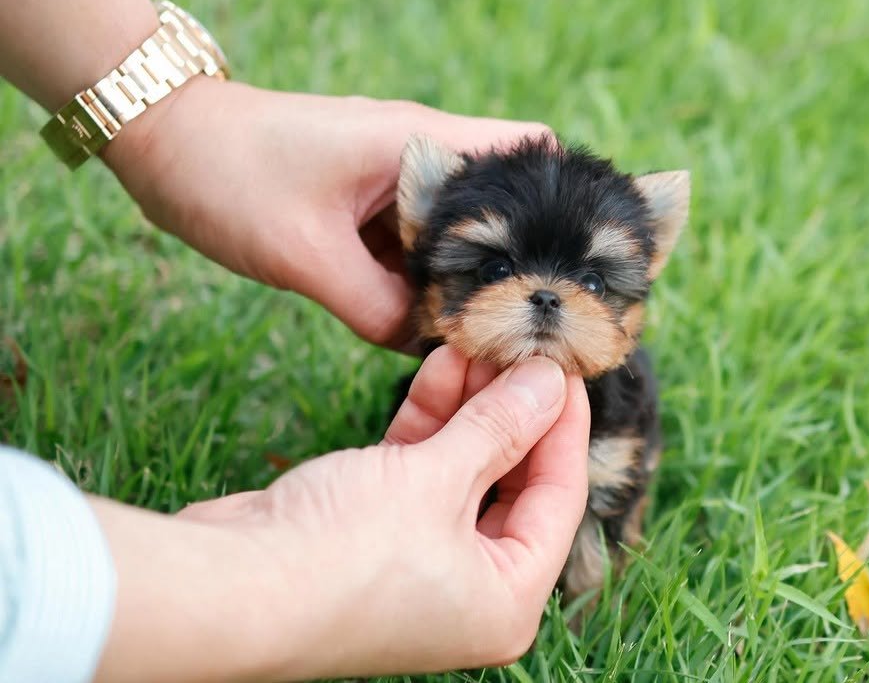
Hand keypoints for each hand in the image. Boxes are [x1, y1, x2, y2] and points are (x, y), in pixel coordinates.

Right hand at [92, 346, 589, 681]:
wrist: (227, 588)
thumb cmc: (343, 554)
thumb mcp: (438, 478)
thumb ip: (501, 426)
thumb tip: (551, 380)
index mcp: (507, 600)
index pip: (560, 496)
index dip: (565, 424)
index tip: (566, 366)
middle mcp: (470, 589)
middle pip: (513, 482)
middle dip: (513, 410)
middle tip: (519, 346)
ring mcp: (420, 562)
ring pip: (464, 471)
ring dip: (470, 408)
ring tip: (476, 344)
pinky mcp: (376, 534)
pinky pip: (420, 472)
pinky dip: (429, 424)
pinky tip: (438, 368)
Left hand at [101, 77, 548, 349]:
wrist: (162, 144)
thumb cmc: (230, 178)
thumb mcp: (305, 255)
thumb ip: (375, 310)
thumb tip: (425, 349)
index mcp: (421, 144)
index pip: (530, 150)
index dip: (561, 203)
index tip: (569, 267)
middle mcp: (420, 156)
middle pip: (498, 206)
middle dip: (512, 261)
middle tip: (528, 322)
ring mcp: (393, 181)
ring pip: (453, 234)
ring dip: (460, 279)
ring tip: (484, 332)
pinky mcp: (366, 206)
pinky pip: (411, 247)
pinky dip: (418, 281)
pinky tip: (423, 322)